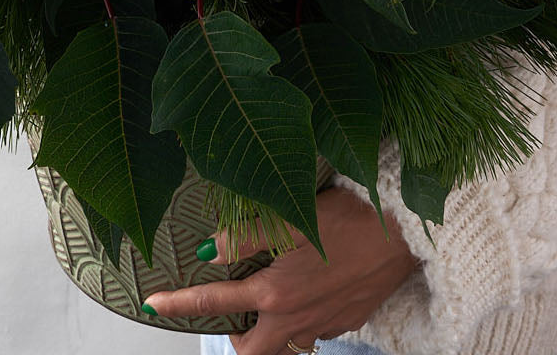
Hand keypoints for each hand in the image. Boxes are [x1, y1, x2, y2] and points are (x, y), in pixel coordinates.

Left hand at [141, 186, 419, 354]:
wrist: (404, 232)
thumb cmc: (348, 216)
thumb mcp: (291, 217)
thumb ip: (246, 236)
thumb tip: (208, 251)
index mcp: (275, 290)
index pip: (214, 303)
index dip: (178, 304)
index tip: (152, 304)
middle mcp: (294, 317)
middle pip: (251, 351)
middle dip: (234, 339)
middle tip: (227, 315)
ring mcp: (322, 325)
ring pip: (284, 346)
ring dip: (269, 332)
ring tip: (267, 303)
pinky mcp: (345, 322)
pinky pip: (314, 332)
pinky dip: (301, 319)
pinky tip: (308, 290)